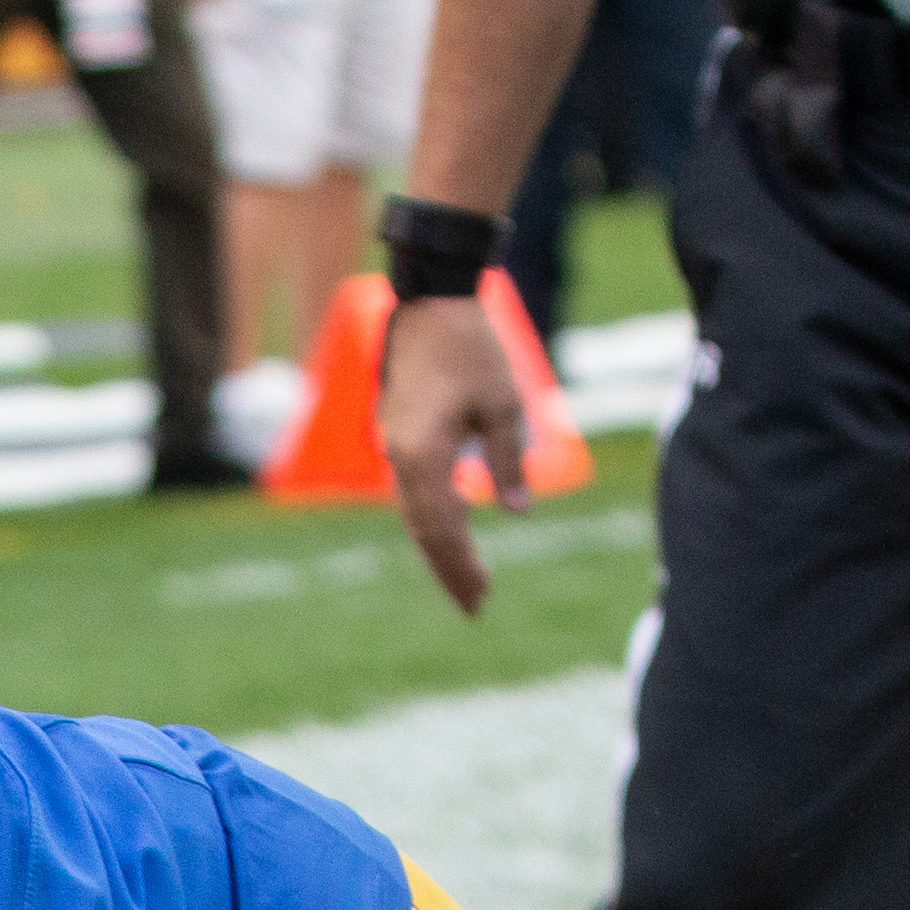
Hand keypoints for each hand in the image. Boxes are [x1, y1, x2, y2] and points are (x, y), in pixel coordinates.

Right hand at [376, 288, 522, 614]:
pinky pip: (413, 490)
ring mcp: (394, 446)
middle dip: (449, 568)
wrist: (432, 304)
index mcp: (423, 453)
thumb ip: (508, 461)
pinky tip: (453, 532)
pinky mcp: (398, 436)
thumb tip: (516, 512)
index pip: (443, 525)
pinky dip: (432, 517)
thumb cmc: (473, 349)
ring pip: (415, 512)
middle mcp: (400, 456)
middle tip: (476, 605)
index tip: (483, 595)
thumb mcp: (504, 405)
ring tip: (466, 578)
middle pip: (423, 528)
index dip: (462, 564)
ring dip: (440, 547)